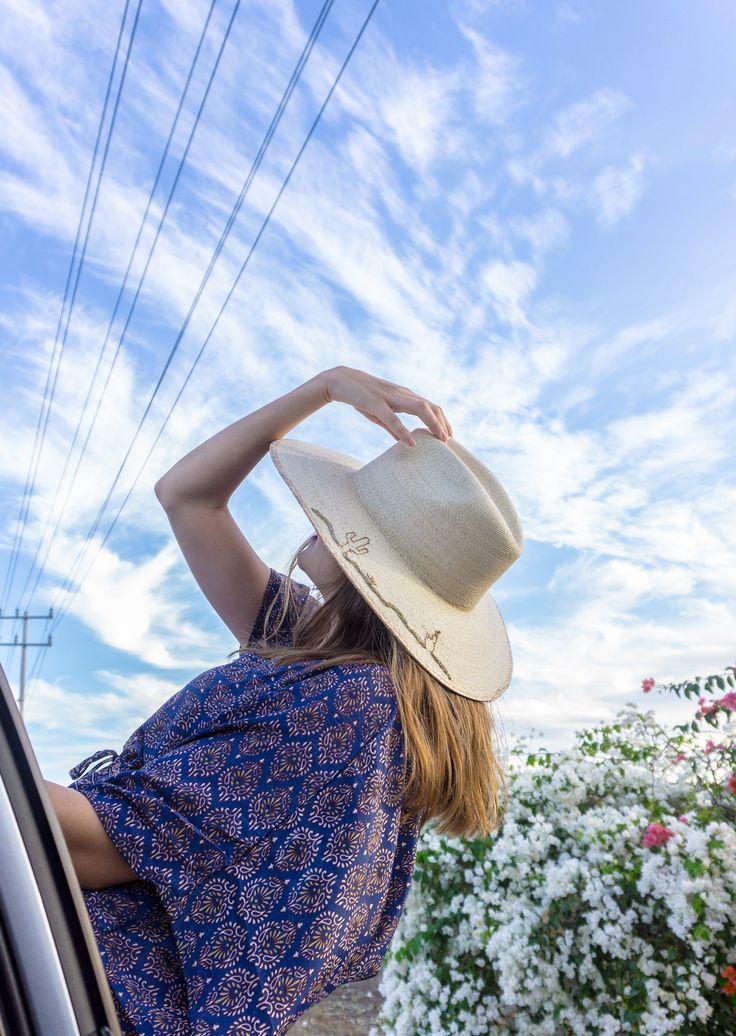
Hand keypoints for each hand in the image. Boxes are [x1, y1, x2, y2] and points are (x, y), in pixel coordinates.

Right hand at [322, 366, 452, 446]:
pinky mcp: (375, 403)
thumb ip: (392, 426)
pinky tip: (411, 442)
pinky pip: (392, 418)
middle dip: (443, 423)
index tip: (448, 437)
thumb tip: (404, 440)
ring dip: (433, 424)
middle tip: (449, 442)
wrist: (339, 380)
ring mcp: (390, 397)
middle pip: (430, 406)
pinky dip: (404, 430)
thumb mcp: (379, 413)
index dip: (442, 421)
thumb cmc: (360, 397)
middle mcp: (401, 394)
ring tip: (440, 440)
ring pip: (419, 408)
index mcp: (404, 396)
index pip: (430, 406)